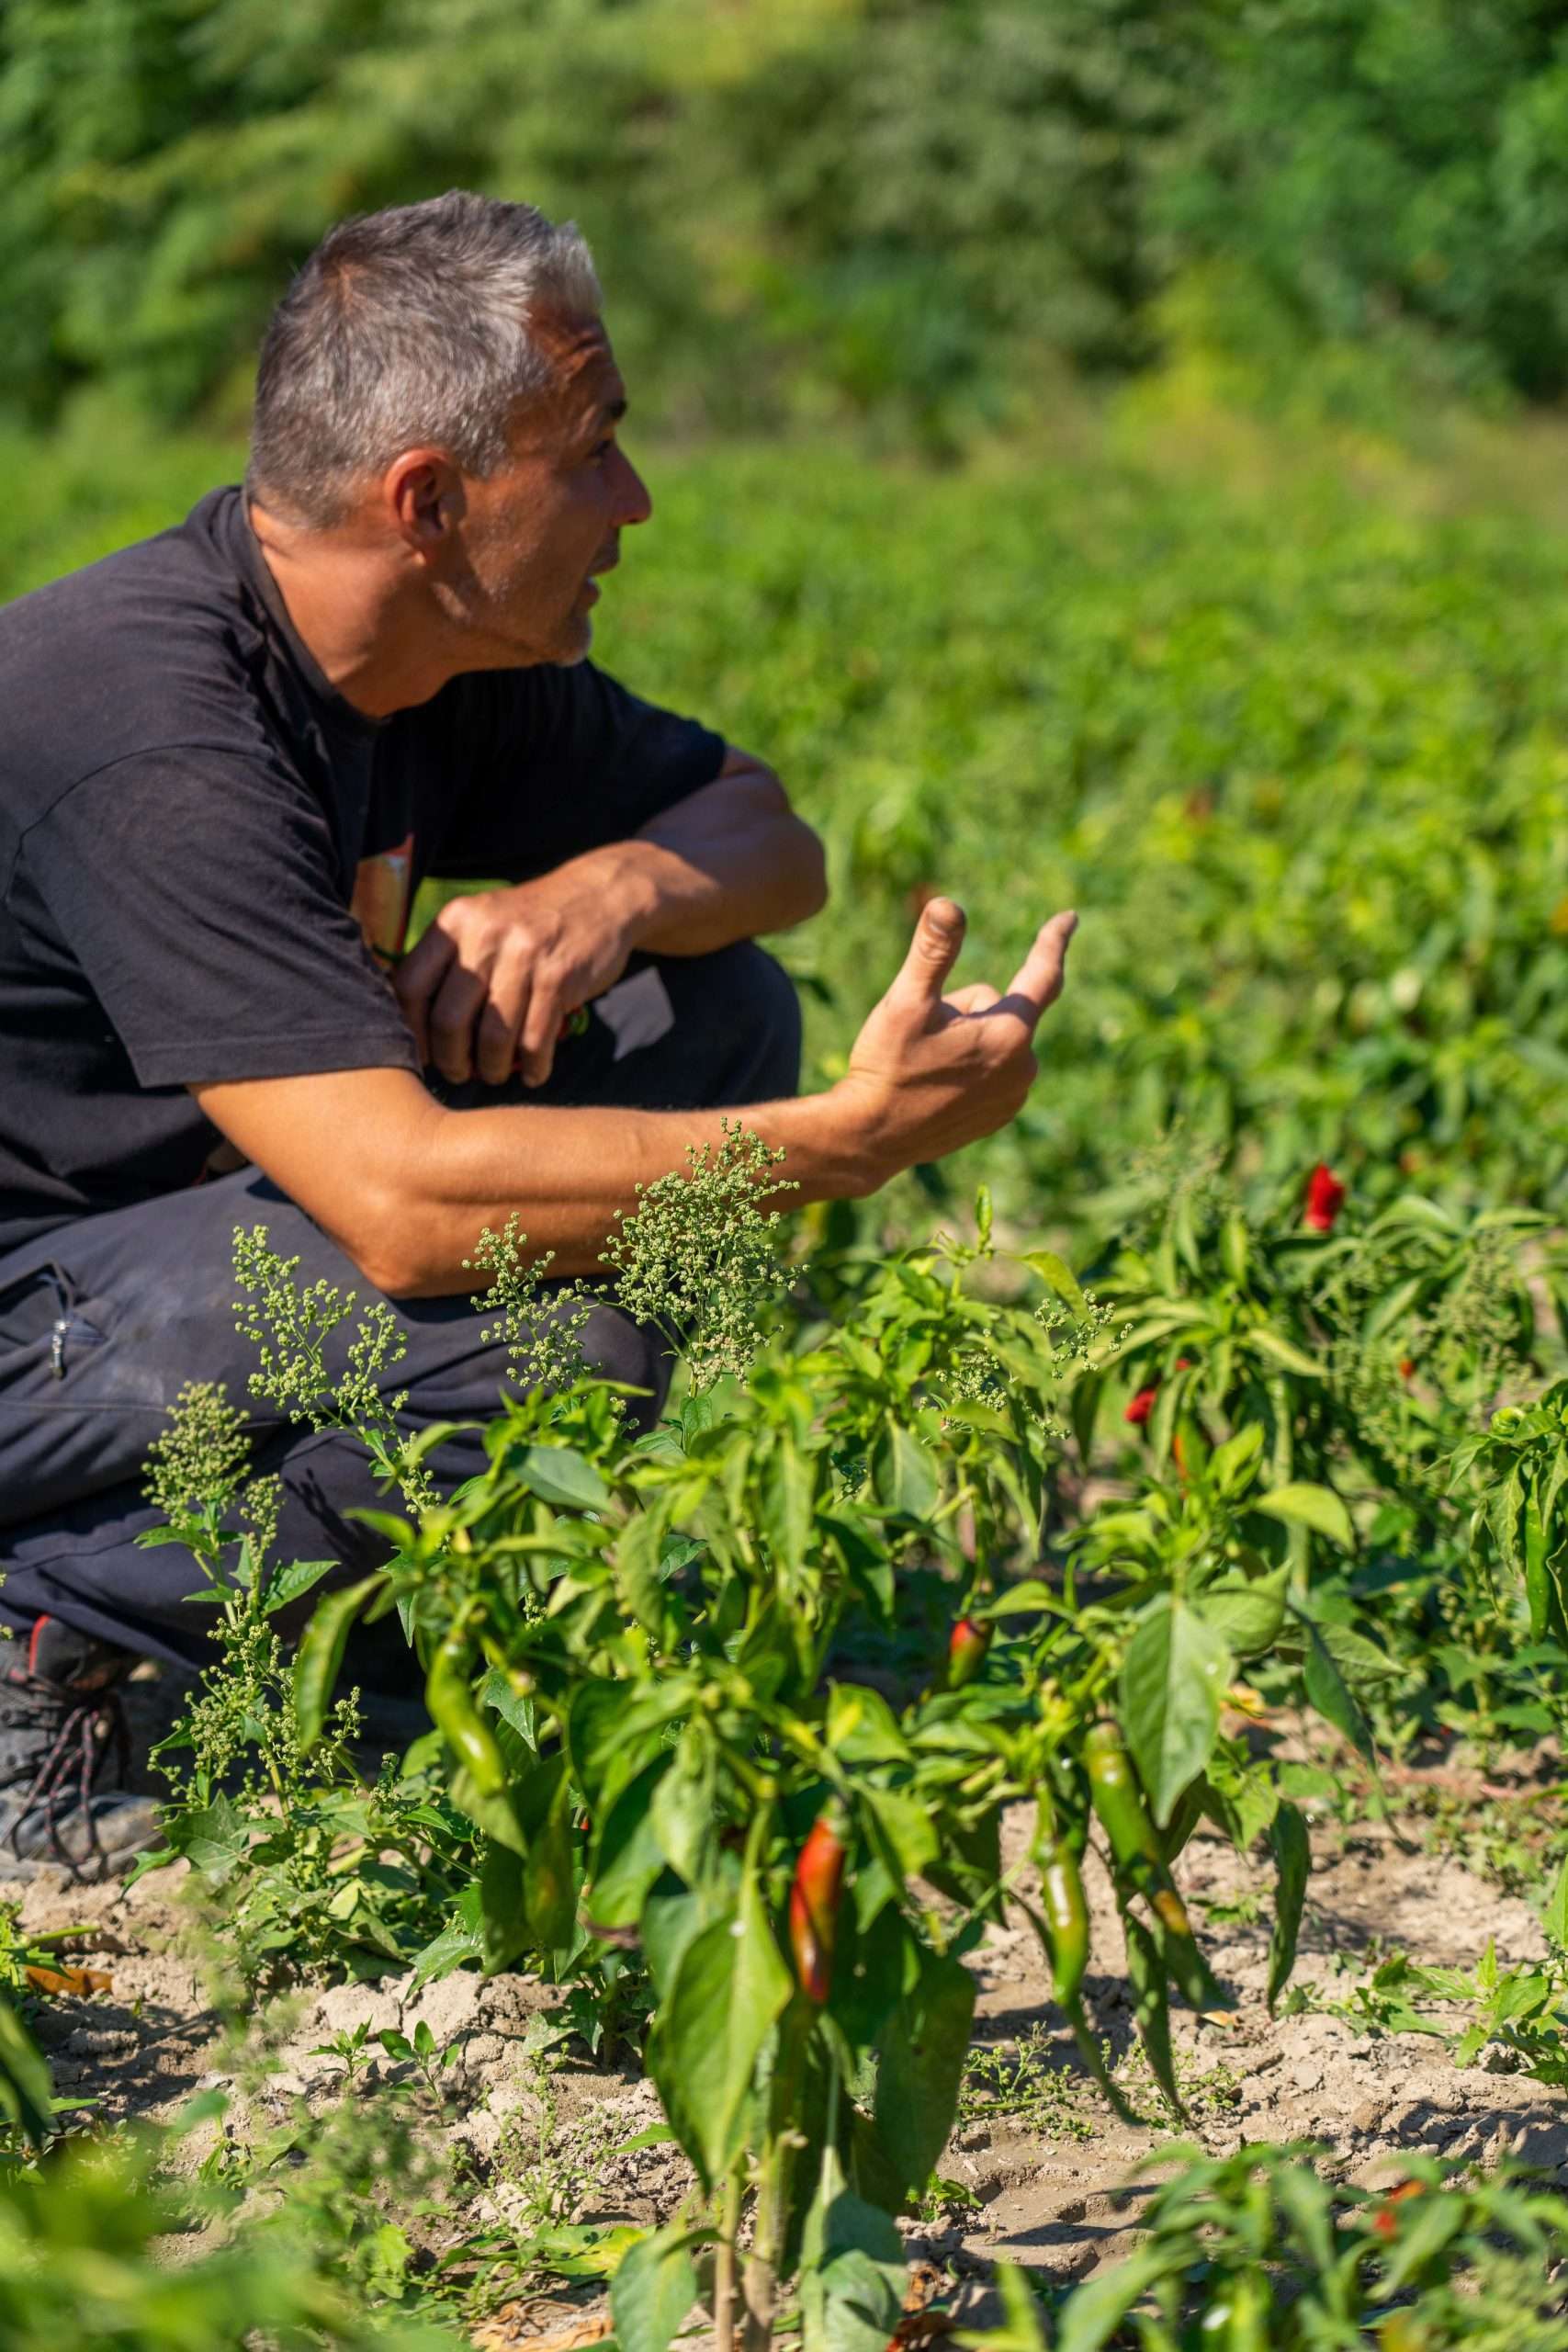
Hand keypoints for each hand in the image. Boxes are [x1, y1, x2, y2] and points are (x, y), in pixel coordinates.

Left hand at [393, 863, 636, 1086]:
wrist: (599, 896)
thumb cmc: (531, 922)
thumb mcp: (483, 922)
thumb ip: (449, 960)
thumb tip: (416, 1022)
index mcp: (455, 922)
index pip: (410, 985)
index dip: (411, 1030)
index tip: (422, 1054)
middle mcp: (484, 936)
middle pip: (448, 1019)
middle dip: (452, 1060)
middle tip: (460, 1074)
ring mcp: (523, 956)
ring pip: (493, 1036)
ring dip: (492, 1068)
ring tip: (495, 1075)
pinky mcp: (559, 976)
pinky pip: (536, 1039)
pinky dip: (533, 1067)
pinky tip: (532, 1073)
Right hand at [833, 897, 1076, 1184]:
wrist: (872, 1139)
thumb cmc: (887, 1067)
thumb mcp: (906, 1002)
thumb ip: (933, 951)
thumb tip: (948, 904)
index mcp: (1010, 1033)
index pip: (1043, 975)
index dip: (1053, 941)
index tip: (1069, 918)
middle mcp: (1024, 1067)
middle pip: (999, 1007)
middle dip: (966, 1009)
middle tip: (923, 1035)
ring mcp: (1014, 1096)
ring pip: (994, 1039)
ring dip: (966, 1039)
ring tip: (925, 1065)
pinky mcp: (1000, 1115)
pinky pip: (992, 1069)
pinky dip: (969, 1067)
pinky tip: (935, 1086)